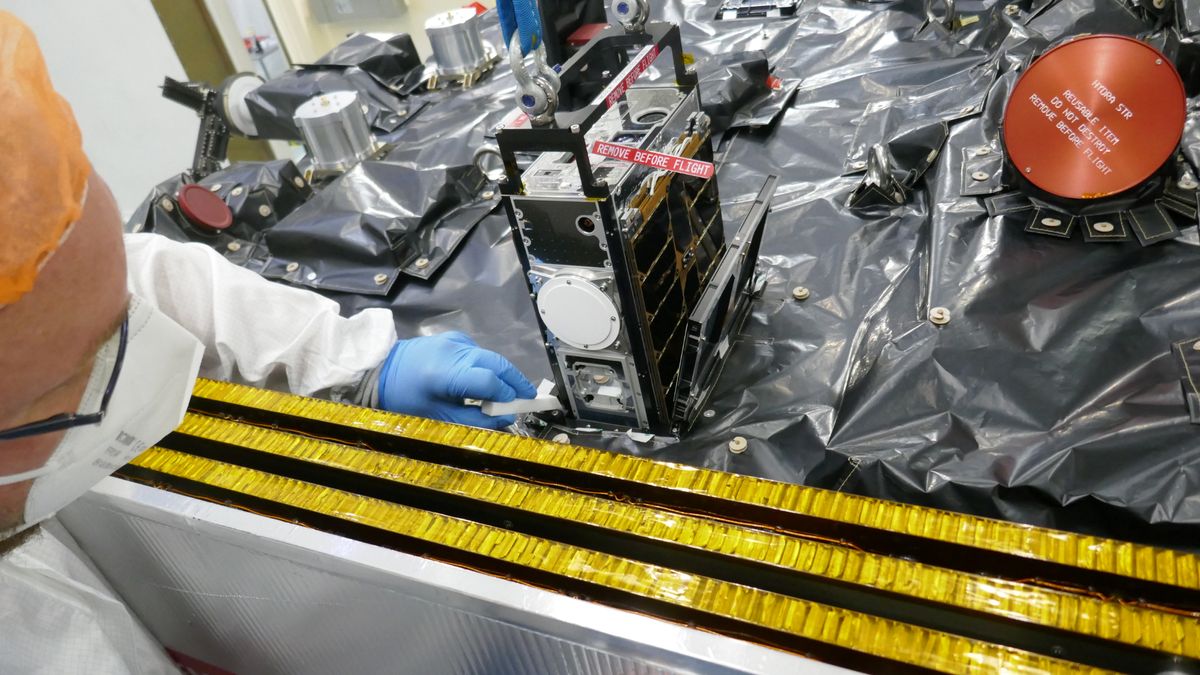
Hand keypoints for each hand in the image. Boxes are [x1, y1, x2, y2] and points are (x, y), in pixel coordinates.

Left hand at [378, 331, 536, 428]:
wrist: (379, 370)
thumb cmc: (405, 398)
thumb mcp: (438, 416)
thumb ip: (474, 419)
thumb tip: (504, 419)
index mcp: (447, 373)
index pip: (490, 380)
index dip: (507, 395)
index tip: (517, 408)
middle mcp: (454, 351)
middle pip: (497, 363)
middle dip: (515, 381)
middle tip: (527, 398)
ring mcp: (454, 341)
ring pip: (490, 356)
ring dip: (502, 374)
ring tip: (505, 393)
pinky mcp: (453, 337)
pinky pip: (478, 352)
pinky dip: (486, 365)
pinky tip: (481, 379)